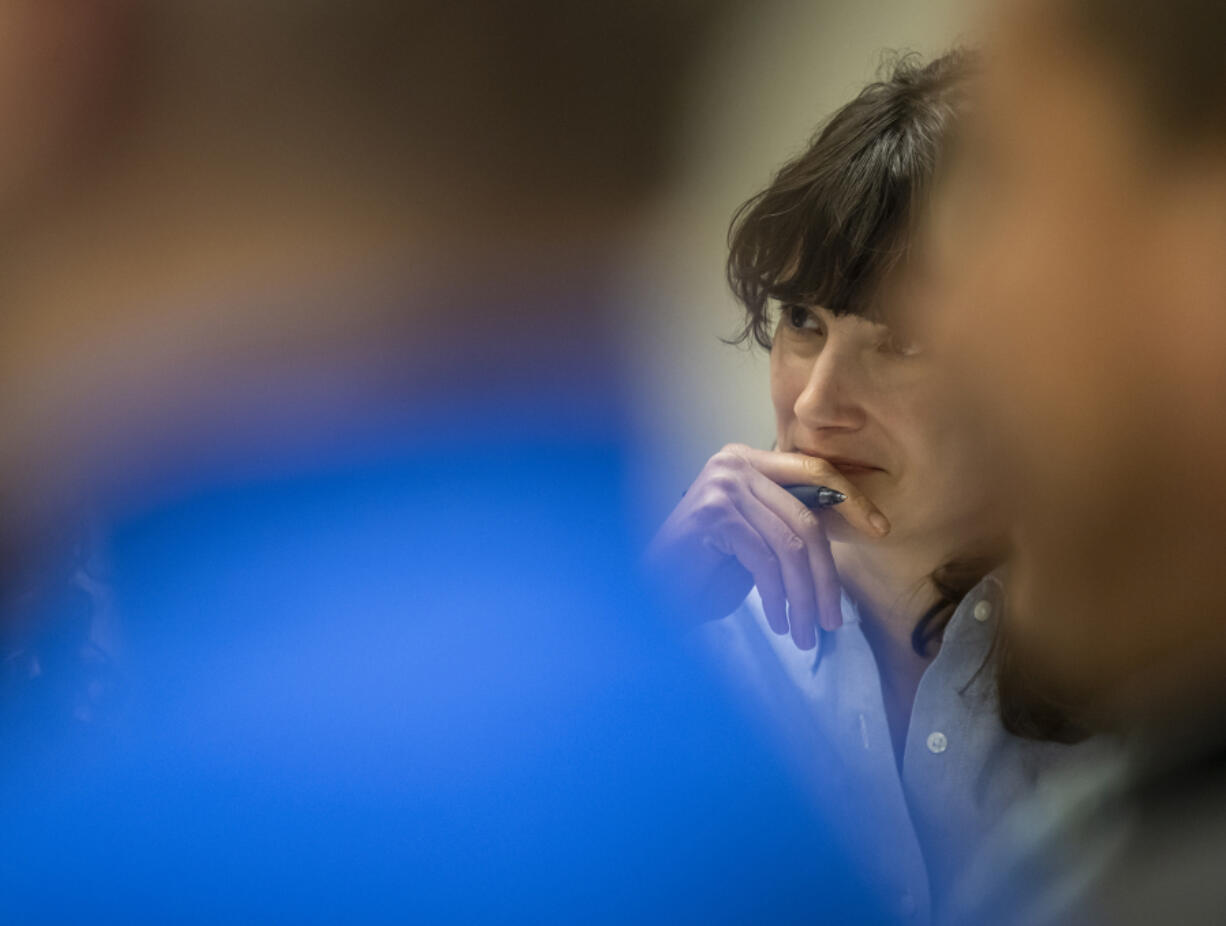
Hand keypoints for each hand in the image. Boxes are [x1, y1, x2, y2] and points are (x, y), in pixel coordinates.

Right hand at [644, 444, 889, 648]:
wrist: (650, 594)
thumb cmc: (704, 572)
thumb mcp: (760, 541)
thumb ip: (791, 522)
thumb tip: (850, 519)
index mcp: (750, 460)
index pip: (816, 471)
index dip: (851, 501)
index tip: (880, 530)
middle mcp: (735, 461)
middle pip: (806, 517)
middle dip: (826, 575)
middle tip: (832, 619)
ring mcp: (722, 484)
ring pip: (790, 544)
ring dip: (803, 596)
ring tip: (806, 631)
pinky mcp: (713, 513)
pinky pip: (764, 559)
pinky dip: (777, 596)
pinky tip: (777, 620)